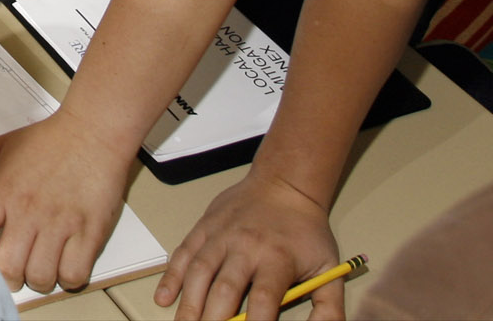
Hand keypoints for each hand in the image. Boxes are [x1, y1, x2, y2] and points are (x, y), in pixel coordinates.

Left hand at [0, 108, 136, 294]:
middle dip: (8, 278)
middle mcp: (29, 211)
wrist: (93, 131)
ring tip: (40, 268)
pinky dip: (68, 278)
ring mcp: (60, 223)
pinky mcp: (90, 232)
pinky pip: (74, 275)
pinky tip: (65, 266)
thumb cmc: (49, 140)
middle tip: (14, 271)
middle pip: (8, 269)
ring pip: (40, 277)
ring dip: (38, 280)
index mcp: (3, 192)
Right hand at [155, 171, 344, 320]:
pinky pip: (183, 253)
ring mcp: (220, 237)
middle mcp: (245, 247)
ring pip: (199, 272)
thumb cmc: (306, 232)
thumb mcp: (329, 269)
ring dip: (189, 303)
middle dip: (213, 319)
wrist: (284, 185)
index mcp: (277, 259)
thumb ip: (329, 309)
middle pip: (225, 289)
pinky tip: (164, 298)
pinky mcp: (204, 229)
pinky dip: (171, 276)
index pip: (263, 298)